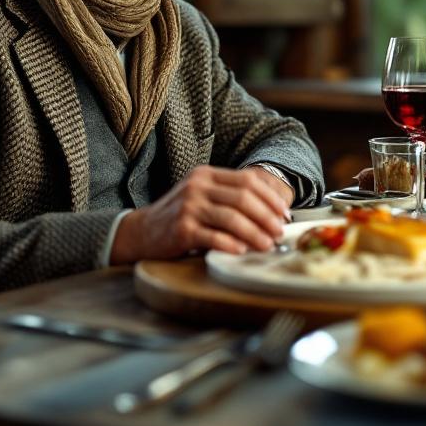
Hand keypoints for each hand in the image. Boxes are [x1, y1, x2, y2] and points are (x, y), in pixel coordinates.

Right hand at [109, 165, 288, 263]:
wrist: (142, 231)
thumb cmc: (179, 216)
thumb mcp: (201, 197)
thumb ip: (229, 198)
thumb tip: (271, 212)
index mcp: (207, 175)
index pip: (248, 180)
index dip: (270, 198)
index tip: (284, 214)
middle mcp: (197, 186)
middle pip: (243, 197)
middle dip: (267, 216)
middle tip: (279, 231)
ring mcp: (188, 207)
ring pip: (231, 217)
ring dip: (254, 233)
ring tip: (267, 244)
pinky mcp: (181, 229)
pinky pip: (212, 237)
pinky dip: (231, 244)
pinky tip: (242, 251)